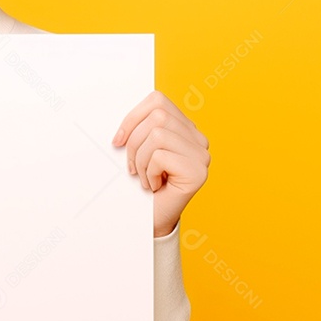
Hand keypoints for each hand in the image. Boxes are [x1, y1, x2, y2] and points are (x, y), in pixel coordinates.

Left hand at [112, 90, 209, 237]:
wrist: (151, 220)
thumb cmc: (142, 184)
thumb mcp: (138, 148)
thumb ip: (139, 127)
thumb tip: (121, 114)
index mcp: (185, 127)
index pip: (157, 100)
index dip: (132, 117)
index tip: (118, 140)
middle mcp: (199, 139)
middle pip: (158, 115)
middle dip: (134, 142)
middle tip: (132, 167)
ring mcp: (202, 155)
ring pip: (158, 134)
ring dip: (141, 160)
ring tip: (144, 177)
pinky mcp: (198, 172)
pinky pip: (160, 156)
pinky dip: (148, 172)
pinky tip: (154, 185)